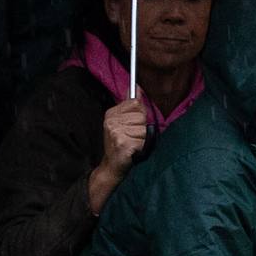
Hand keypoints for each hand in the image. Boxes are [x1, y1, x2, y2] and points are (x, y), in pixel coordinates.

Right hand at [86, 96, 148, 211]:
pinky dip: (142, 148)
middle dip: (142, 129)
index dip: (139, 115)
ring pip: (144, 129)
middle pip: (141, 116)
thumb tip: (137, 87)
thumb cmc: (121, 144)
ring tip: (133, 144)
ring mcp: (116, 132)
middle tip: (132, 138)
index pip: (135, 103)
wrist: (112, 167)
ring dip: (143, 139)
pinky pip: (144, 141)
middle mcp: (111, 121)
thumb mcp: (123, 122)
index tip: (132, 125)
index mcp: (111, 113)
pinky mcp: (123, 143)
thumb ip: (130, 105)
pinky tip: (133, 151)